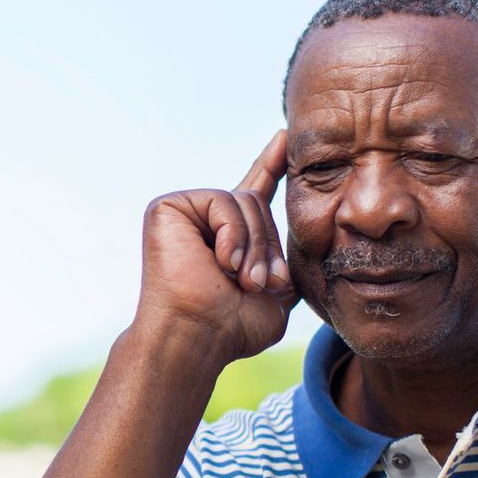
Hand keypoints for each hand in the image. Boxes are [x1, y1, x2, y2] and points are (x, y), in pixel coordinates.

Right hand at [133, 130, 299, 365]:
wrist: (198, 338)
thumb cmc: (233, 328)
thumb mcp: (276, 292)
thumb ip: (286, 259)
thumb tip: (309, 231)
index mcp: (228, 236)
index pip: (253, 192)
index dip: (270, 166)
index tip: (284, 140)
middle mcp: (203, 220)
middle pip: (257, 203)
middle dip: (268, 246)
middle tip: (260, 284)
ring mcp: (184, 212)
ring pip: (243, 201)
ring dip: (253, 247)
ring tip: (242, 280)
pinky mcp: (168, 207)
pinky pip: (223, 201)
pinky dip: (232, 234)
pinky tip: (221, 261)